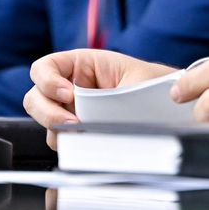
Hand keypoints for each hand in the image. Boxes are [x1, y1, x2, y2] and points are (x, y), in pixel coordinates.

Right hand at [23, 49, 174, 144]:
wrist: (173, 108)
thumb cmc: (155, 86)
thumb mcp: (133, 82)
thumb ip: (108, 97)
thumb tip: (86, 119)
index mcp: (82, 65)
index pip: (45, 67)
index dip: (48, 81)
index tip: (68, 95)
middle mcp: (72, 88)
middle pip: (35, 98)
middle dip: (49, 112)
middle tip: (74, 123)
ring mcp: (73, 112)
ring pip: (47, 123)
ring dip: (60, 131)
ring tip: (87, 134)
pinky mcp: (80, 132)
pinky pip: (62, 141)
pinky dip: (70, 145)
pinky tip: (89, 144)